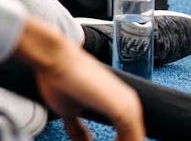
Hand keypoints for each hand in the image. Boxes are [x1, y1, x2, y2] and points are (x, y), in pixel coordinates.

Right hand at [16, 17, 145, 140]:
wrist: (55, 58)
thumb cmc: (58, 77)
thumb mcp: (68, 111)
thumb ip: (77, 129)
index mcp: (118, 103)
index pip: (127, 136)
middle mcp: (128, 103)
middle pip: (133, 138)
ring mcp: (129, 106)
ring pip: (135, 140)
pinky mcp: (125, 108)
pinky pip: (133, 140)